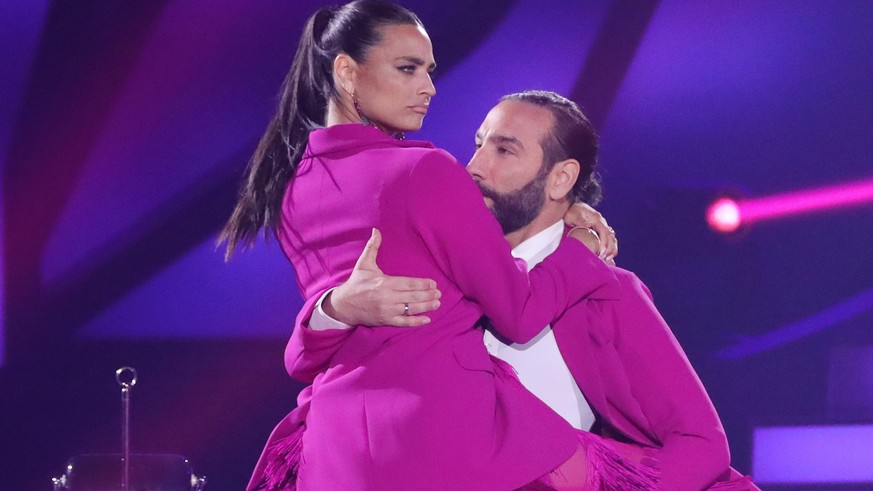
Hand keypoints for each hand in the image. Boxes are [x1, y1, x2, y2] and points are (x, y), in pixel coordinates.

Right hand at [325, 228, 441, 326]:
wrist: (343, 305)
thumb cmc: (356, 283)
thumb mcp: (364, 264)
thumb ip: (372, 247)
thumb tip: (376, 230)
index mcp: (384, 283)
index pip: (408, 283)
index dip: (422, 284)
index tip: (433, 284)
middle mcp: (387, 297)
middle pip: (413, 296)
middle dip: (428, 295)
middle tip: (439, 293)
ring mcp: (387, 310)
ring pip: (411, 309)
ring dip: (426, 307)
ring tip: (437, 304)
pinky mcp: (385, 321)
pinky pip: (404, 322)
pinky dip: (416, 322)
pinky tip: (427, 319)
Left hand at [563, 203, 617, 262]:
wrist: (572, 206)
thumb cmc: (571, 211)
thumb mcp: (573, 214)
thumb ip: (580, 220)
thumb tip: (588, 225)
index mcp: (596, 218)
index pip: (604, 232)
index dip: (604, 243)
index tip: (601, 252)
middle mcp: (602, 222)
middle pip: (611, 236)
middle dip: (609, 248)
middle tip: (603, 258)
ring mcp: (602, 226)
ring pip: (612, 238)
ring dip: (611, 249)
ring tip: (607, 259)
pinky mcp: (600, 230)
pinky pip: (609, 239)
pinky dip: (610, 248)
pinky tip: (606, 256)